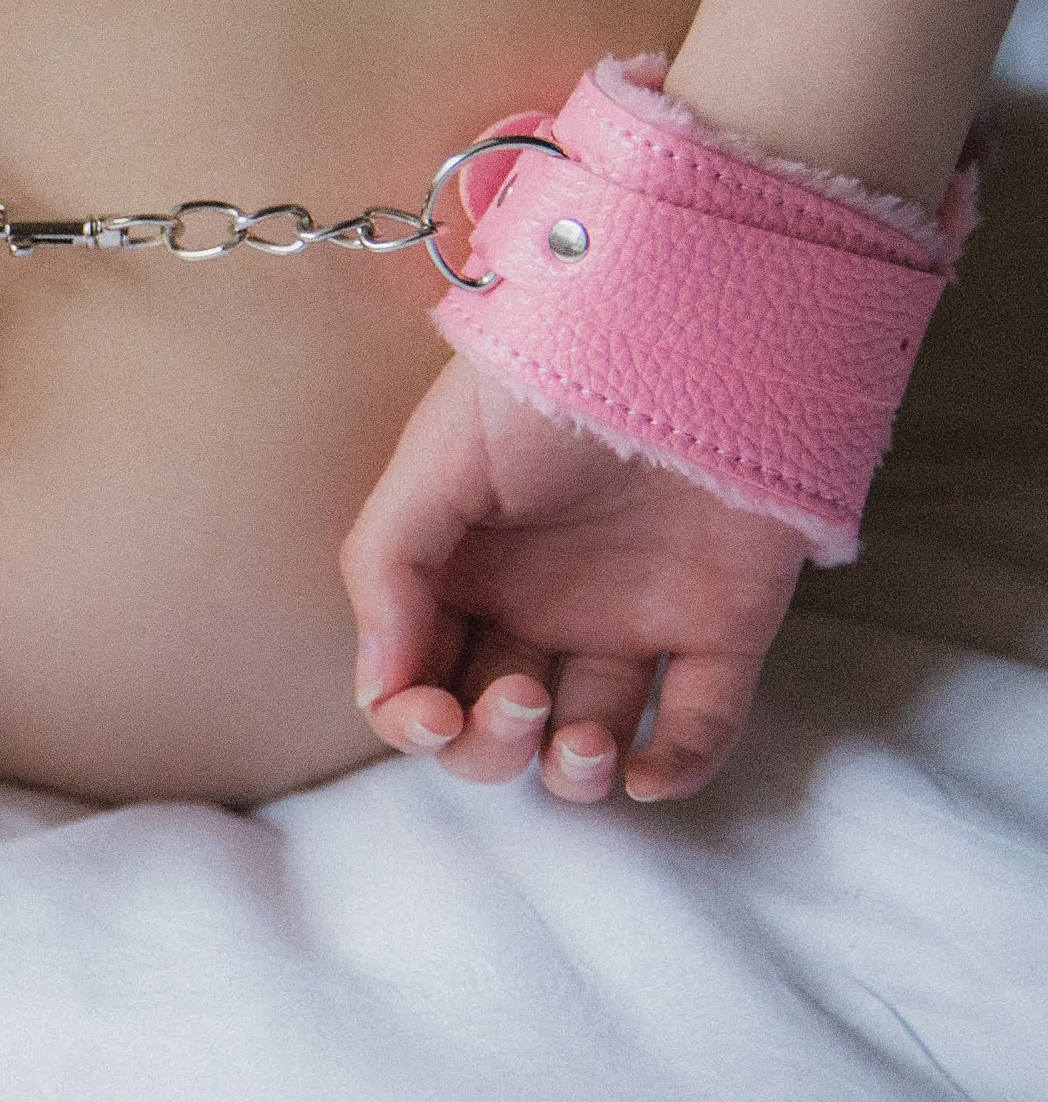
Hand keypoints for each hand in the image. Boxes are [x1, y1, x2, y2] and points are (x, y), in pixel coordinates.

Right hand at [341, 356, 809, 804]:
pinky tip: (649, 772)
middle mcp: (539, 610)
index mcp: (462, 576)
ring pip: (589, 740)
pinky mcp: (722, 626)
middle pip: (495, 726)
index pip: (417, 682)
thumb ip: (386, 571)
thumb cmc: (541, 385)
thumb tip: (380, 687)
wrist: (681, 328)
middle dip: (491, 743)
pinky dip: (679, 768)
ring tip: (583, 744)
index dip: (411, 719)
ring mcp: (631, 622)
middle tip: (519, 698)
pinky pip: (701, 723)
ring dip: (572, 772)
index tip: (429, 714)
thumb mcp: (431, 461)